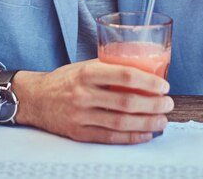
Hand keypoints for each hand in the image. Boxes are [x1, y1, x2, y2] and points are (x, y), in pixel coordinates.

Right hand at [14, 59, 173, 143]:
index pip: (124, 76)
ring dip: (146, 122)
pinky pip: (109, 137)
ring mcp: (80, 116)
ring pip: (120, 122)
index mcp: (87, 73)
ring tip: (162, 120)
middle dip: (153, 104)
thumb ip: (109, 67)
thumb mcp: (84, 66)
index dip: (147, 82)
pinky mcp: (78, 133)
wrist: (34, 98)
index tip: (163, 85)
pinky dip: (130, 137)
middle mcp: (83, 94)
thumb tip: (141, 68)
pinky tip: (145, 133)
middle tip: (168, 103)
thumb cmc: (63, 79)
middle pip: (126, 102)